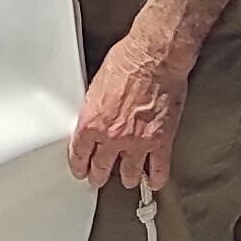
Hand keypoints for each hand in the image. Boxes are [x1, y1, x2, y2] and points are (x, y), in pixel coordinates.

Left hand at [70, 17, 198, 192]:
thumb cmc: (127, 62)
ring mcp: (137, 142)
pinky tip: (154, 181)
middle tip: (97, 179)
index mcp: (92, 122)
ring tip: (127, 180)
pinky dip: (157, 177)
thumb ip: (95, 107)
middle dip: (98, 176)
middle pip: (101, 167)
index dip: (79, 165)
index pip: (79, 154)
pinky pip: (159, 168)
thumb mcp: (97, 85)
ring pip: (130, 173)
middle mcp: (112, 137)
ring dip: (127, 178)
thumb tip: (96, 114)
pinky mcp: (161, 141)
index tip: (80, 170)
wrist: (154, 59)